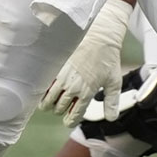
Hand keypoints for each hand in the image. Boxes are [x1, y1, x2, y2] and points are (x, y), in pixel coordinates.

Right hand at [40, 0, 131, 126]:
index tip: (68, 120)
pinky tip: (43, 89)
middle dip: (59, 110)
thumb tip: (110, 118)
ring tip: (48, 102)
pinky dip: (42, 89)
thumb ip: (111, 102)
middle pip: (58, 108)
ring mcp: (62, 76)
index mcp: (86, 93)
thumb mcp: (114, 82)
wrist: (99, 35)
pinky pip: (44, 84)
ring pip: (48, 98)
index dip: (70, 121)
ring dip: (48, 102)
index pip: (73, 116)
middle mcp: (72, 87)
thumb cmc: (108, 58)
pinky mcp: (55, 65)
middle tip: (60, 107)